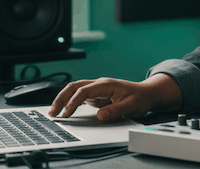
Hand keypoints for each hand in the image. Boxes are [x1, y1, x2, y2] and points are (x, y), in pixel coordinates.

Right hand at [48, 74, 182, 120]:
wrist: (147, 93)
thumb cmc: (140, 98)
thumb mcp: (131, 106)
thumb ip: (115, 111)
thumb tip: (99, 115)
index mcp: (107, 84)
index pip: (84, 90)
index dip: (73, 102)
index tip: (66, 114)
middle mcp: (99, 84)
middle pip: (75, 86)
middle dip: (61, 98)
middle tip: (52, 112)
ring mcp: (97, 89)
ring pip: (75, 90)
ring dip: (63, 99)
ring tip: (54, 113)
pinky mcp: (96, 95)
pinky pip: (79, 97)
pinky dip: (70, 103)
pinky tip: (64, 112)